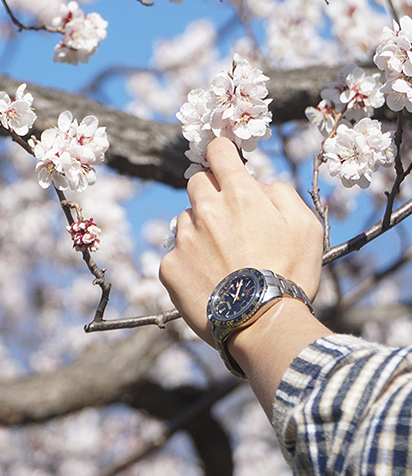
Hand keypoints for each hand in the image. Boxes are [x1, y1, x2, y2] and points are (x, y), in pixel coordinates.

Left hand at [159, 137, 323, 344]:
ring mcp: (184, 238)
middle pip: (197, 182)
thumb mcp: (306, 226)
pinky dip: (188, 261)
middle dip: (211, 192)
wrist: (263, 324)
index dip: (221, 153)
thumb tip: (258, 183)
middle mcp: (206, 210)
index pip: (218, 152)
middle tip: (229, 220)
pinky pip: (175, 253)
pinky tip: (208, 279)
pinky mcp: (169, 266)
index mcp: (239, 195)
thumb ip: (280, 193)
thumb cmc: (290, 274)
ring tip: (222, 259)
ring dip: (200, 229)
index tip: (224, 161)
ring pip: (186, 219)